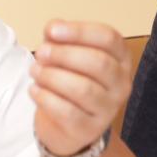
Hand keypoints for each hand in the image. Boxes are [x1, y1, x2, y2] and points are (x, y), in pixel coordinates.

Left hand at [30, 20, 132, 156]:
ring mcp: (109, 108)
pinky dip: (46, 98)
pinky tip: (34, 90)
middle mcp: (122, 83)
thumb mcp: (65, 54)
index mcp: (121, 58)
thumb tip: (53, 28)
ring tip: (34, 71)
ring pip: (83, 89)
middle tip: (41, 53)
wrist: (66, 126)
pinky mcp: (90, 129)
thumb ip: (59, 37)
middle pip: (99, 63)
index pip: (109, 38)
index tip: (51, 30)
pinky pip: (68, 112)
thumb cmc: (69, 81)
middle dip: (64, 55)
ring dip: (52, 76)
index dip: (80, 32)